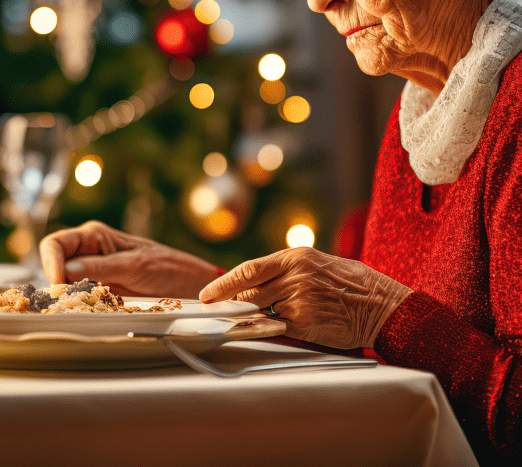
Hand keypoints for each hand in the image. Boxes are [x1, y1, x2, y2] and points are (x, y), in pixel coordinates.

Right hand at [39, 220, 221, 297]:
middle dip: (54, 281)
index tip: (60, 285)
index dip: (51, 263)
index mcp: (95, 236)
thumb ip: (102, 267)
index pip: (56, 244)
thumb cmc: (167, 268)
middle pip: (54, 263)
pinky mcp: (99, 289)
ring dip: (64, 295)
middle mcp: (89, 251)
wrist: (188, 284)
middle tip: (65, 301)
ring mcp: (93, 271)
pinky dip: (75, 304)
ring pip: (62, 282)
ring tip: (74, 308)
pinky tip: (84, 312)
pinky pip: (77, 295)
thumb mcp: (135, 266)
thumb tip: (68, 271)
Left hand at [199, 247, 411, 349]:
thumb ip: (285, 271)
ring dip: (256, 316)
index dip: (223, 284)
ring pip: (261, 311)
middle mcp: (294, 276)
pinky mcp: (305, 323)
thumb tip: (253, 283)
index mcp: (294, 257)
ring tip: (262, 317)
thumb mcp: (315, 264)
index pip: (248, 270)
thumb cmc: (349, 283)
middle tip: (225, 310)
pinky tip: (281, 327)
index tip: (206, 294)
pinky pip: (278, 328)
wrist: (380, 304)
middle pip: (249, 292)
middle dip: (236, 303)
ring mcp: (299, 300)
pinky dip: (274, 329)